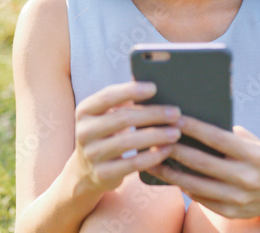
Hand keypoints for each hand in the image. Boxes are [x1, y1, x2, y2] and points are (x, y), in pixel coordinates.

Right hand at [66, 81, 183, 195]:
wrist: (84, 172)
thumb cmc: (103, 135)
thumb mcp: (103, 116)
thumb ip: (120, 101)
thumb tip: (150, 86)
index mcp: (85, 111)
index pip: (108, 96)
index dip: (131, 90)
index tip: (154, 88)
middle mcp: (84, 131)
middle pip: (123, 118)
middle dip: (153, 114)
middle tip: (175, 113)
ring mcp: (92, 154)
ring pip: (129, 142)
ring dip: (156, 136)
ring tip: (175, 132)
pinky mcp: (103, 174)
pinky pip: (132, 163)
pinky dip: (152, 156)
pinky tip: (166, 150)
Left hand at [145, 117, 259, 220]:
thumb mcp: (255, 144)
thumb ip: (230, 134)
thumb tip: (196, 122)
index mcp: (252, 155)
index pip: (216, 138)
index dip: (193, 128)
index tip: (173, 118)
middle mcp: (246, 177)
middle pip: (201, 162)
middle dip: (174, 150)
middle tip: (153, 139)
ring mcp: (238, 198)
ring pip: (195, 185)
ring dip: (171, 173)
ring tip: (152, 160)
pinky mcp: (231, 212)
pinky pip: (201, 199)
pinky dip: (184, 187)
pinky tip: (170, 177)